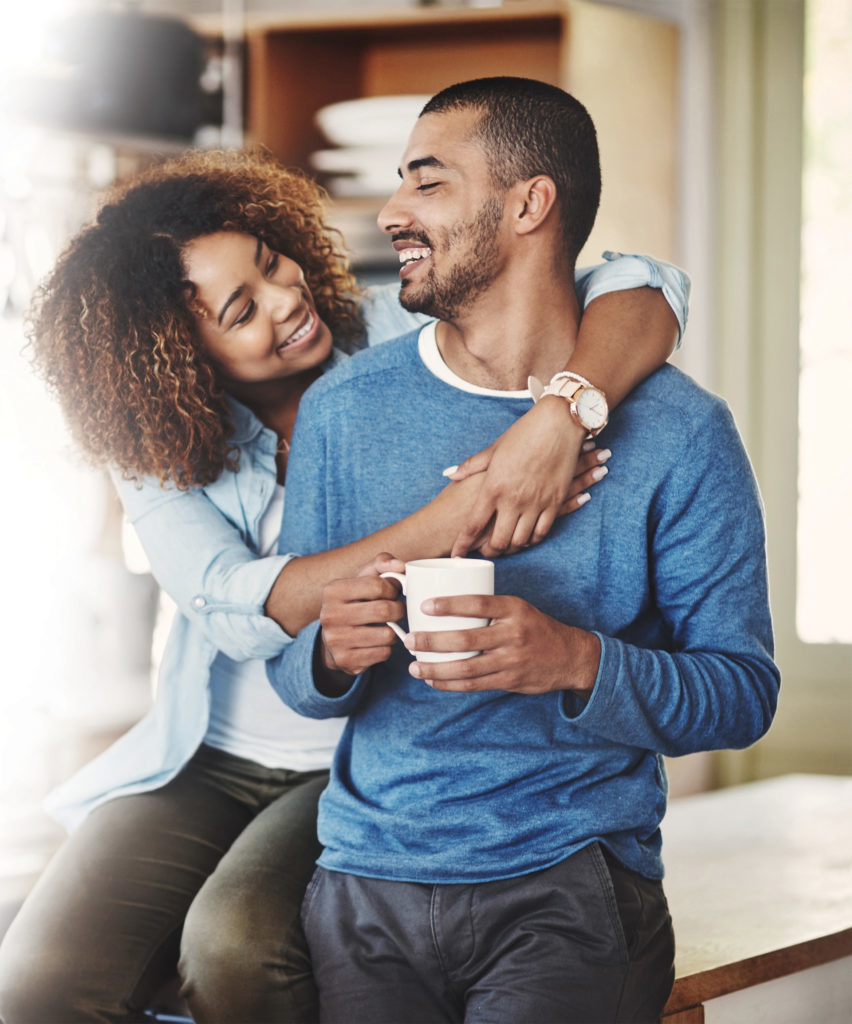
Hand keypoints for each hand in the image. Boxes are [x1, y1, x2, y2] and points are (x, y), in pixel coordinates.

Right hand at [318, 553, 405, 679]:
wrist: (333, 639)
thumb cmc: (354, 602)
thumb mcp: (361, 579)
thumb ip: (381, 564)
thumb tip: (401, 566)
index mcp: (333, 590)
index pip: (377, 585)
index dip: (392, 588)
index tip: (393, 592)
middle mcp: (330, 615)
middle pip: (383, 610)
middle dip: (399, 610)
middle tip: (398, 611)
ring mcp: (336, 640)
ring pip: (386, 635)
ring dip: (394, 631)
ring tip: (388, 627)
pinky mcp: (346, 660)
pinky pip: (383, 653)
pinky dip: (387, 648)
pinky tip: (378, 642)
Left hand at [403, 593, 600, 695]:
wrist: (569, 656)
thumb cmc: (534, 627)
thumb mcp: (517, 608)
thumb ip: (488, 607)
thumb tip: (444, 600)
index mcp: (513, 609)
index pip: (478, 603)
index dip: (450, 604)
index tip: (425, 606)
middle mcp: (513, 634)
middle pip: (466, 639)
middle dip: (432, 641)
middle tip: (409, 640)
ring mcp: (511, 660)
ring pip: (467, 668)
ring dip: (436, 669)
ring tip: (414, 667)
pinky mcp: (509, 681)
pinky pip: (474, 685)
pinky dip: (450, 684)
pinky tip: (433, 680)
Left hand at [446, 398, 608, 556]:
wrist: (558, 423)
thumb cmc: (524, 433)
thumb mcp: (494, 449)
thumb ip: (471, 466)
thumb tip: (450, 474)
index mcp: (493, 487)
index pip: (473, 525)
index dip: (462, 545)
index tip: (456, 556)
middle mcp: (513, 499)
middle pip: (498, 540)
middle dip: (489, 551)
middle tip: (484, 552)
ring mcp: (536, 502)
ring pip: (521, 540)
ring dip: (511, 547)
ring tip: (505, 547)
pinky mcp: (555, 501)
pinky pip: (542, 531)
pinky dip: (533, 539)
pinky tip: (527, 538)